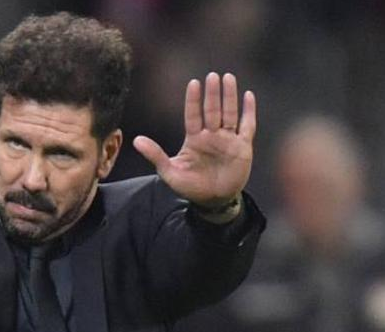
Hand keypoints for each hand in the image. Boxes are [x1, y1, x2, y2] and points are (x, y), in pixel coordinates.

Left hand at [133, 72, 255, 207]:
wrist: (212, 202)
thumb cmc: (190, 187)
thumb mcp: (170, 172)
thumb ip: (155, 155)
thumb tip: (136, 140)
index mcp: (194, 139)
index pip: (193, 115)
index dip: (193, 100)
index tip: (193, 83)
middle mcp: (211, 136)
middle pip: (212, 110)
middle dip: (212, 94)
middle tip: (212, 76)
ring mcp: (228, 140)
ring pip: (229, 113)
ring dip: (229, 97)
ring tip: (228, 77)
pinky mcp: (243, 147)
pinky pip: (247, 126)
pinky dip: (249, 112)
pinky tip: (248, 96)